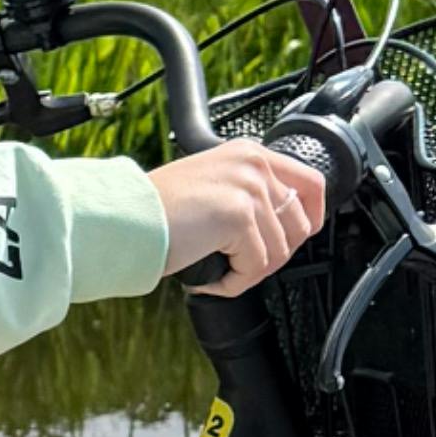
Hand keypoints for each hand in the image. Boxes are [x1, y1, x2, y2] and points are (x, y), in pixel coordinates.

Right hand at [148, 143, 329, 298]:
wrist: (123, 219)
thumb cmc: (155, 210)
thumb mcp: (212, 185)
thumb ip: (248, 194)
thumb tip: (280, 227)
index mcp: (249, 153)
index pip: (312, 183)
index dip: (312, 218)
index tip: (295, 239)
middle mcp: (253, 165)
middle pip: (300, 224)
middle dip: (274, 255)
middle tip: (240, 263)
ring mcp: (248, 188)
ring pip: (278, 252)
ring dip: (248, 272)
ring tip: (216, 269)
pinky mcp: (239, 216)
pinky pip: (255, 267)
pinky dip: (232, 283)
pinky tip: (208, 277)